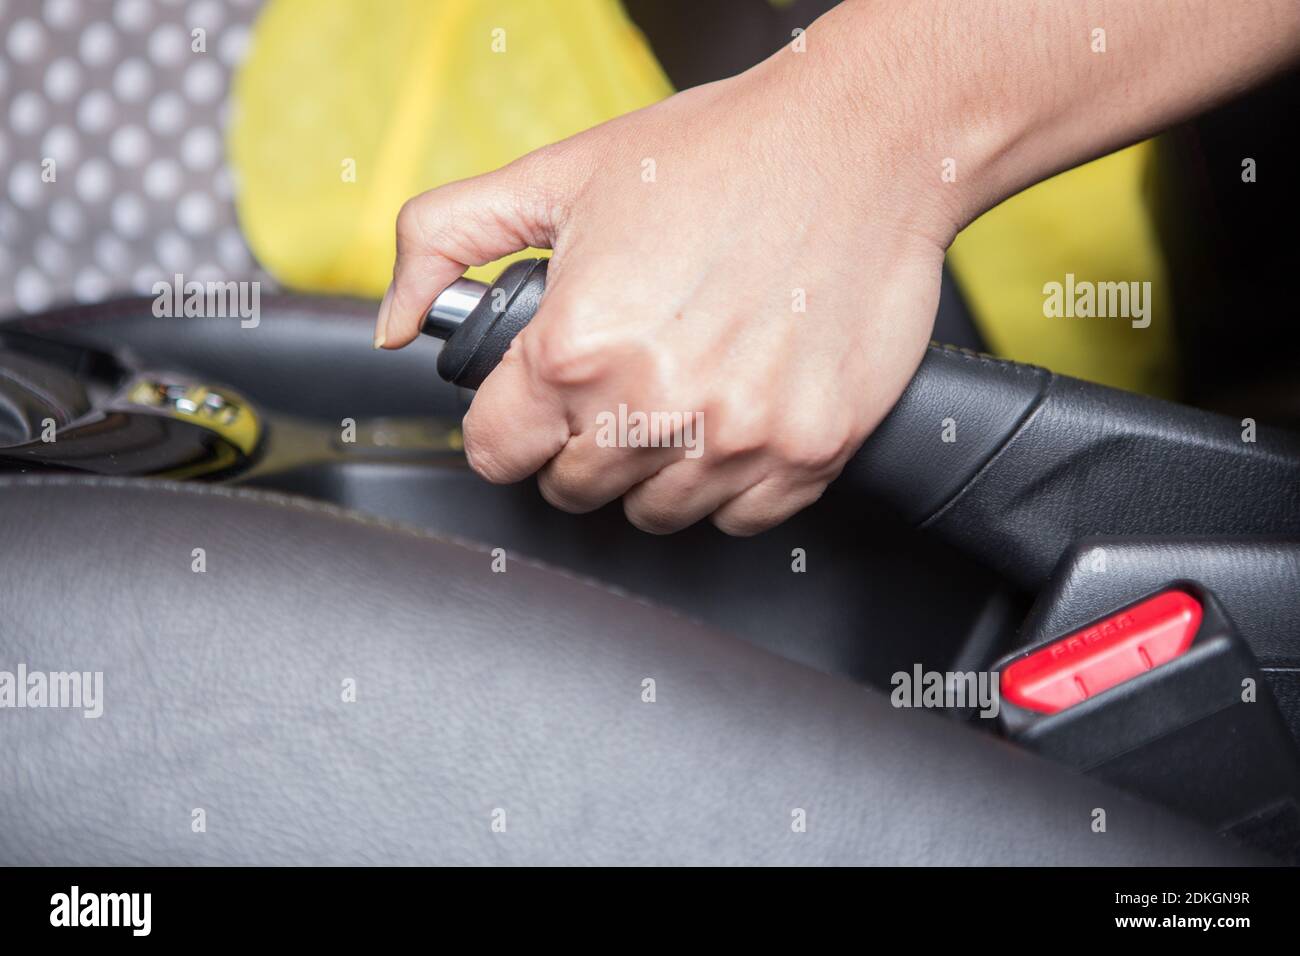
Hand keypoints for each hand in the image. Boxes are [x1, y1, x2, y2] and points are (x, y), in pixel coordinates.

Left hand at [375, 24, 952, 534]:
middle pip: (572, 489)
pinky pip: (739, 518)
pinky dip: (728, 483)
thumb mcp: (557, 176)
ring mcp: (739, 438)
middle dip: (574, 445)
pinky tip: (731, 420)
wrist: (863, 145)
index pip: (498, 453)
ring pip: (654, 513)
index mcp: (577, 348)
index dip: (506, 425)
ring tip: (674, 398)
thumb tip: (392, 321)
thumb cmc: (718, 154)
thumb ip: (444, 241)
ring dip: (650, 470)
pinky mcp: (810, 451)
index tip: (530, 406)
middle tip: (610, 389)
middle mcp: (655, 407)